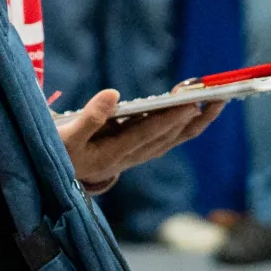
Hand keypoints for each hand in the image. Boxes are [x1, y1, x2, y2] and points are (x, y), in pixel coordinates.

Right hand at [55, 91, 219, 189]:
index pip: (147, 134)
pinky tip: (195, 112)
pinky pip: (165, 139)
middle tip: (218, 96)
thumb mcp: (65, 136)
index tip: (191, 103)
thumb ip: (89, 117)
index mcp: (111, 155)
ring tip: (217, 102)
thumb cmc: (58, 151)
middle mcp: (128, 158)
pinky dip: (182, 126)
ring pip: (171, 140)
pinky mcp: (135, 152)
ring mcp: (134, 156)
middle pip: (168, 138)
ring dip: (195, 122)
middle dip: (193, 117)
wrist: (53, 176)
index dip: (169, 119)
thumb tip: (114, 94)